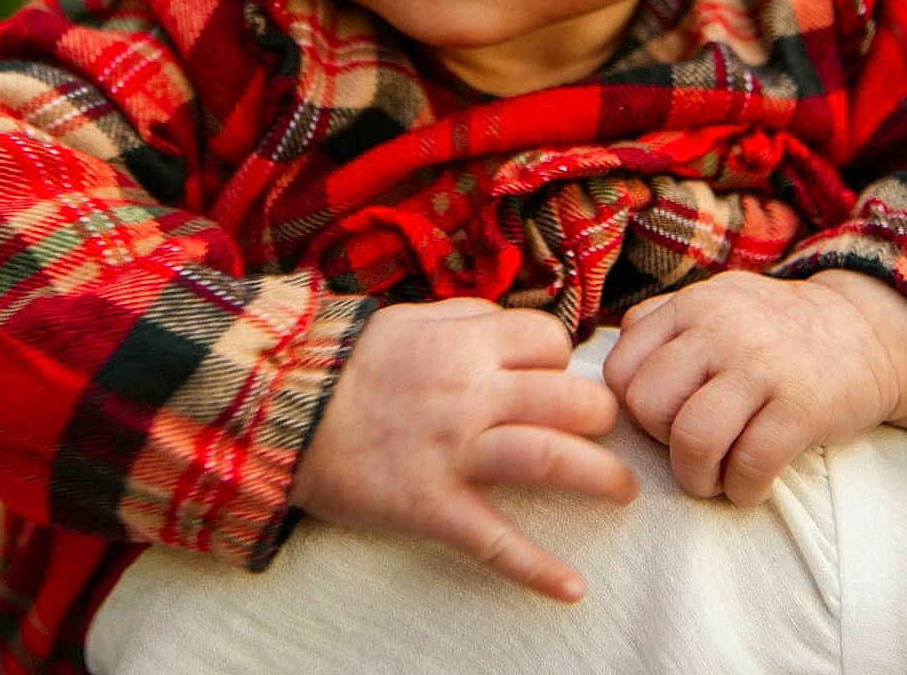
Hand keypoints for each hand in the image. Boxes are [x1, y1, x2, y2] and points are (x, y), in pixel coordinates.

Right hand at [290, 297, 636, 600]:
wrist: (284, 410)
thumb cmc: (350, 363)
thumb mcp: (412, 319)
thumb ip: (468, 320)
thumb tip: (515, 328)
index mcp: (468, 343)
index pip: (550, 343)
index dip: (562, 361)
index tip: (554, 380)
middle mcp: (472, 394)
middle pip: (571, 400)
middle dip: (601, 418)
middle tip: (603, 434)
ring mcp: (455, 452)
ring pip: (552, 461)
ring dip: (601, 479)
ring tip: (622, 492)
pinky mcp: (433, 506)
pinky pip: (496, 542)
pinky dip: (538, 570)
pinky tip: (572, 588)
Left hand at [602, 271, 898, 505]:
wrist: (866, 332)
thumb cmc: (773, 330)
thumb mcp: (714, 302)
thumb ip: (662, 325)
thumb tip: (610, 366)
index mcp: (689, 307)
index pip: (620, 371)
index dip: (632, 411)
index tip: (664, 421)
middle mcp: (718, 328)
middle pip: (648, 407)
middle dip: (662, 445)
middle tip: (691, 449)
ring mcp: (761, 366)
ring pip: (693, 440)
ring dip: (697, 478)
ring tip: (715, 478)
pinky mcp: (802, 406)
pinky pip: (750, 466)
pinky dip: (742, 491)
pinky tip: (752, 485)